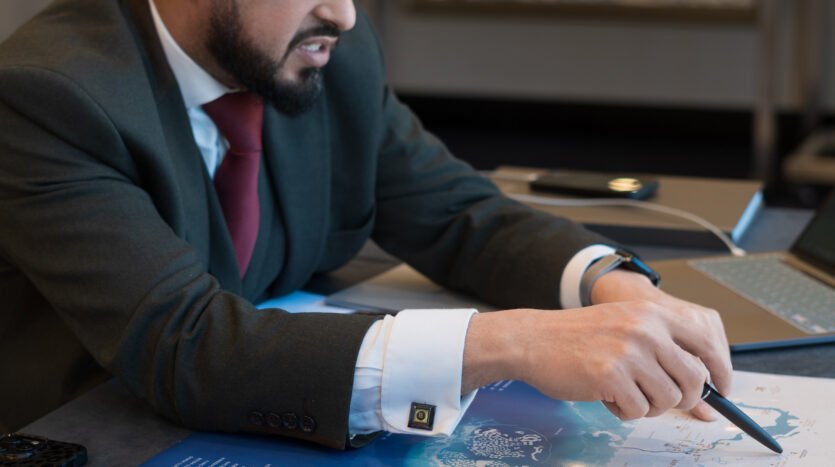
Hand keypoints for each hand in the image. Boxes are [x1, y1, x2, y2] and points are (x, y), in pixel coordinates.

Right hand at [462, 278, 731, 421]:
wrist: (533, 339)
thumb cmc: (577, 337)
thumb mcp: (625, 326)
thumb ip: (663, 348)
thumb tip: (705, 389)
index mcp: (652, 313)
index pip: (706, 343)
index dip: (720, 372)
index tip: (722, 389)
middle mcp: (645, 329)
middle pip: (693, 379)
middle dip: (683, 398)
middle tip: (660, 399)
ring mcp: (629, 353)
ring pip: (668, 400)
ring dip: (649, 405)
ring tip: (625, 393)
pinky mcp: (611, 376)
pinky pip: (638, 411)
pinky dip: (624, 411)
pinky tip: (606, 395)